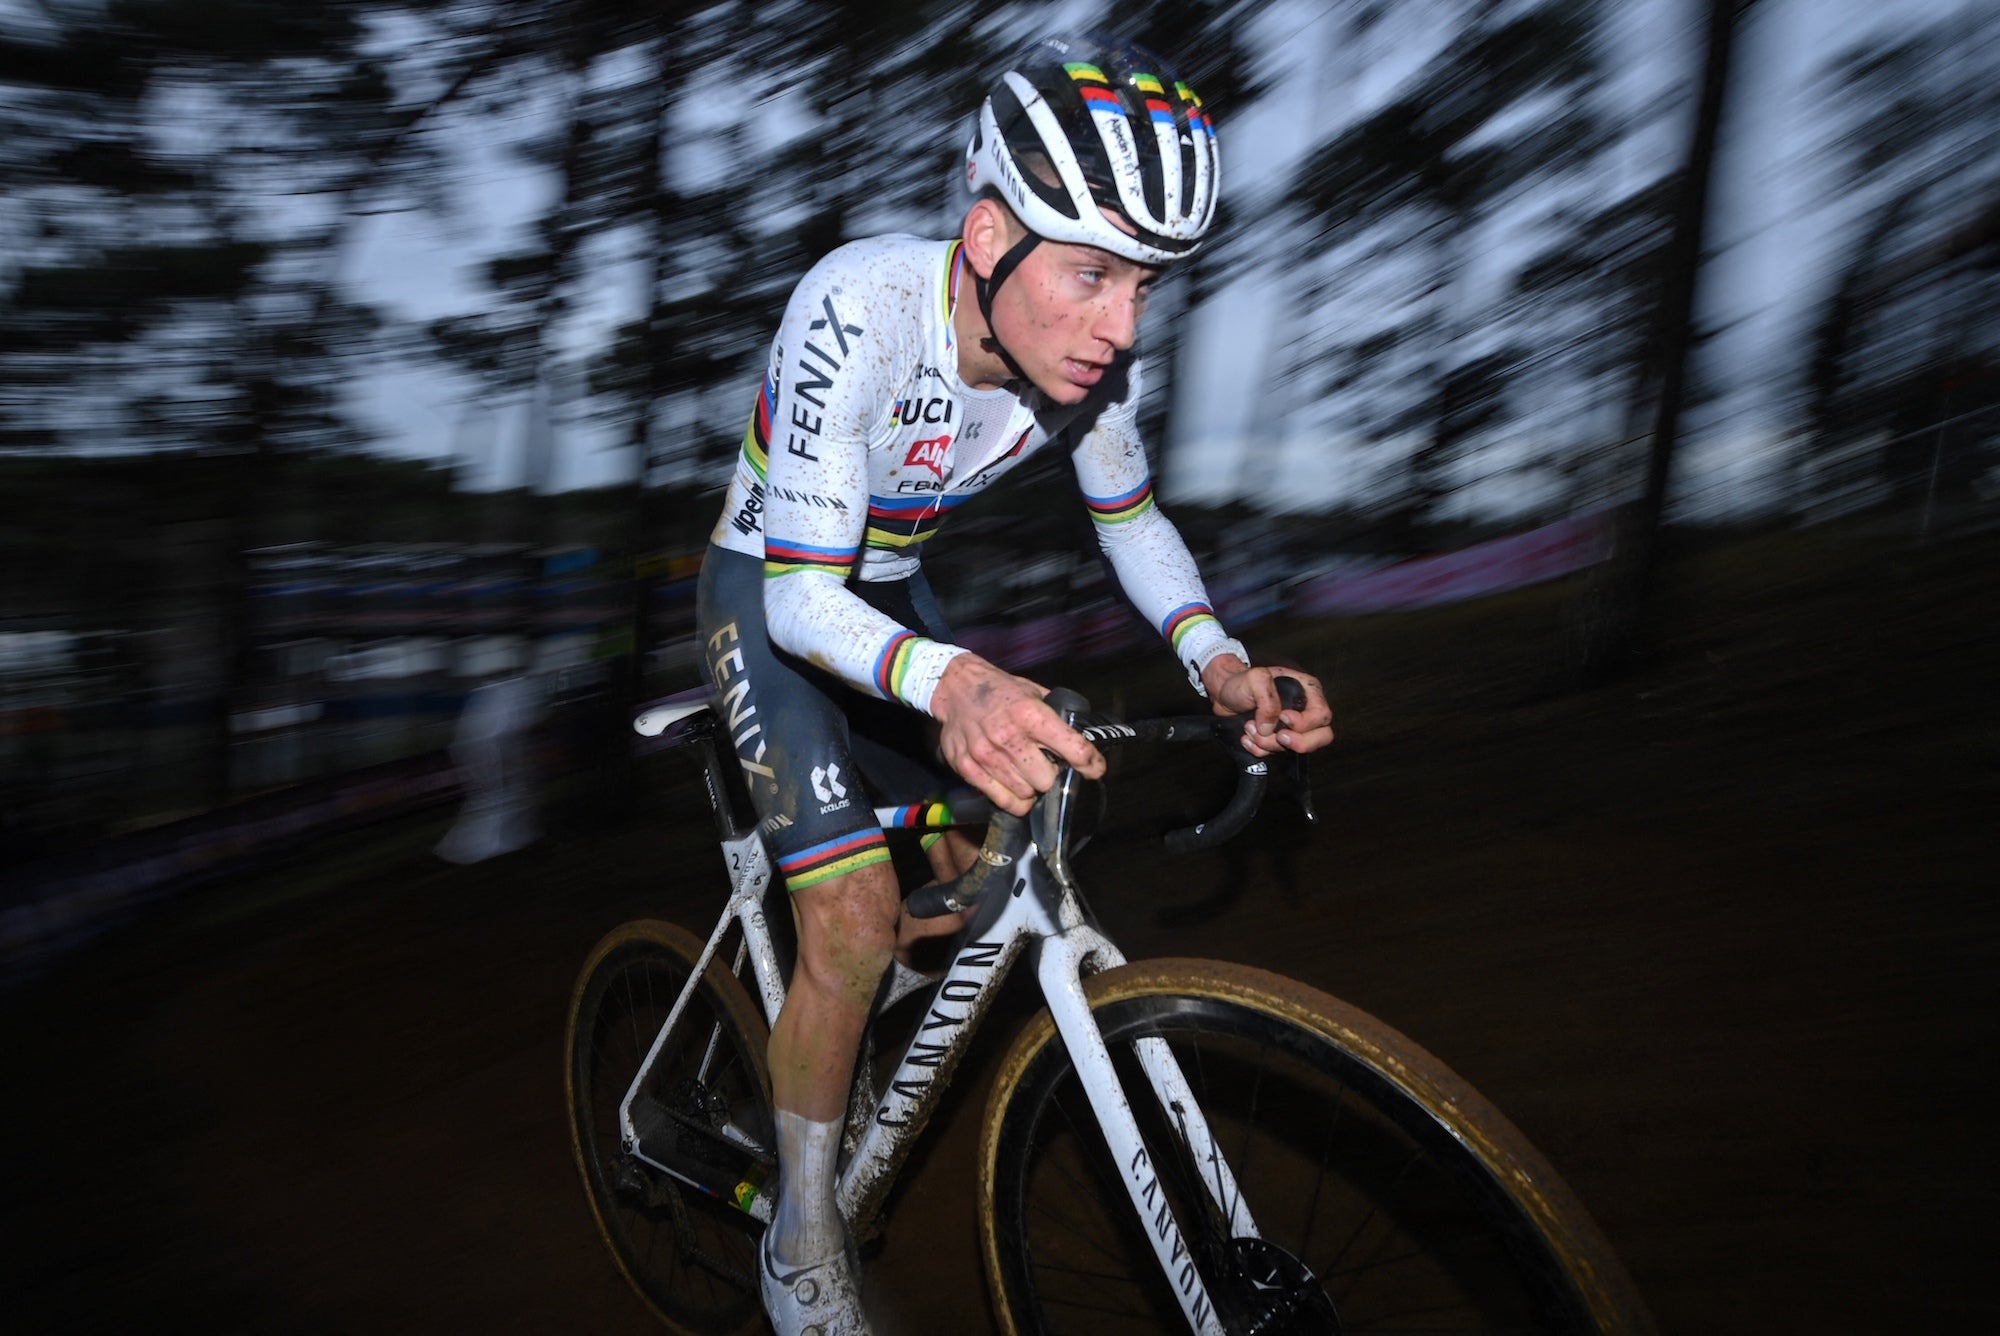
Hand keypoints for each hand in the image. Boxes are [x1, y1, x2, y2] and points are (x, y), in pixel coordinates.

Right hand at [930, 655, 1105, 815]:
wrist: (956, 687)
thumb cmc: (999, 690)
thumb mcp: (1033, 692)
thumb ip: (1056, 715)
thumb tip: (1083, 737)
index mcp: (1031, 714)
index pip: (1074, 749)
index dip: (1090, 764)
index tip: (1095, 769)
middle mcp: (1009, 736)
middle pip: (1047, 780)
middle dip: (1052, 776)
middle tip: (1046, 766)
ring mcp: (987, 755)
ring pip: (1026, 793)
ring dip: (1031, 787)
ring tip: (1026, 772)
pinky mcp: (968, 768)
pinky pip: (1003, 800)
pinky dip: (1013, 798)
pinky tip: (1013, 785)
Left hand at [1201, 656, 1334, 757]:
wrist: (1224, 694)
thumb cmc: (1242, 682)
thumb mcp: (1255, 678)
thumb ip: (1268, 698)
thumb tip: (1271, 726)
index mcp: (1307, 691)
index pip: (1322, 715)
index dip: (1305, 722)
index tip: (1283, 717)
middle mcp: (1305, 710)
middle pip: (1322, 736)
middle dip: (1298, 742)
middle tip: (1277, 737)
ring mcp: (1293, 728)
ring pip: (1297, 748)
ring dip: (1271, 744)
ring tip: (1250, 728)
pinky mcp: (1279, 740)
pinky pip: (1278, 754)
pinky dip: (1260, 750)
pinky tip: (1248, 738)